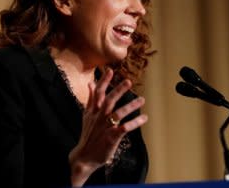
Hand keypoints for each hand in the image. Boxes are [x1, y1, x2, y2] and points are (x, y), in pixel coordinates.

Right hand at [68, 68, 147, 185]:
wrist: (84, 157)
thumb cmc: (88, 134)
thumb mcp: (87, 115)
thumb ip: (90, 99)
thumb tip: (90, 83)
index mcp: (93, 111)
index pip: (98, 93)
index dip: (103, 81)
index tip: (110, 71)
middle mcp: (99, 117)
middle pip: (109, 101)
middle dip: (118, 91)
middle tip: (129, 82)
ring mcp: (105, 127)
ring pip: (118, 114)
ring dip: (131, 106)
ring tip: (142, 100)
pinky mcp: (112, 137)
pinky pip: (124, 128)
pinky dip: (135, 123)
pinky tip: (144, 118)